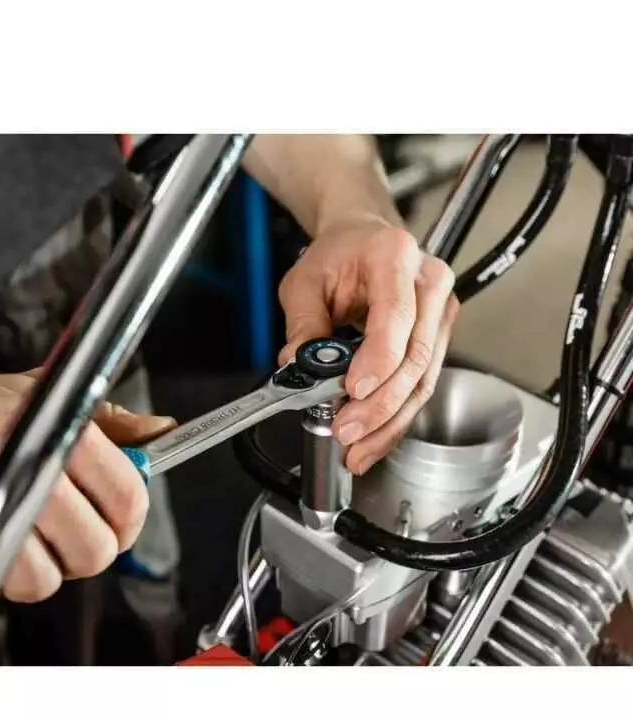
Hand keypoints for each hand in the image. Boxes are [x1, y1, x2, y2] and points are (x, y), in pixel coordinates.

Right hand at [0, 369, 175, 601]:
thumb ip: (107, 418)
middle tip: (62, 535)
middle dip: (84, 551)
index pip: (128, 496)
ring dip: (38, 570)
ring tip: (18, 540)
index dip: (127, 520)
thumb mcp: (39, 396)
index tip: (114, 521)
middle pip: (96, 547)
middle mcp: (26, 465)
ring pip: (49, 577)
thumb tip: (158, 431)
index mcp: (58, 430)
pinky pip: (0, 585)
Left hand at [278, 218, 458, 474]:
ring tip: (357, 448)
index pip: (395, 315)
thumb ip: (303, 323)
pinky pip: (420, 385)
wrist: (364, 241)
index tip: (353, 390)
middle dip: (379, 404)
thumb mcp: (305, 281)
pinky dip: (396, 417)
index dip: (378, 359)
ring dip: (389, 421)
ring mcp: (440, 312)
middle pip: (415, 356)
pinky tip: (374, 439)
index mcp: (395, 256)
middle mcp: (429, 284)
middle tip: (346, 429)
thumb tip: (297, 366)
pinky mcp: (438, 339)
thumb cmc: (339, 255)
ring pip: (422, 380)